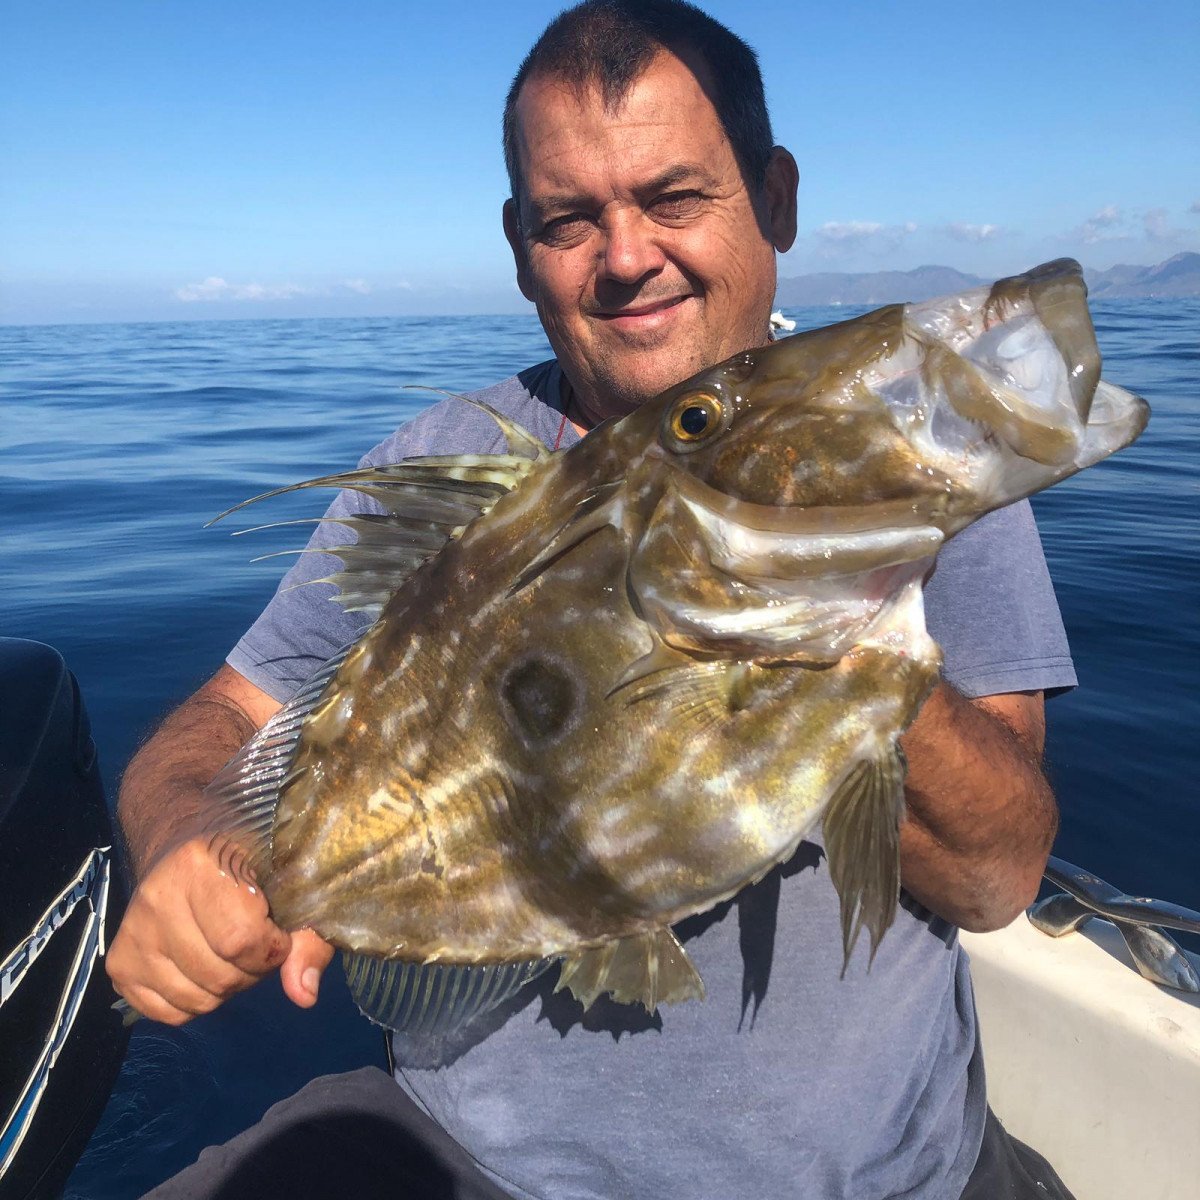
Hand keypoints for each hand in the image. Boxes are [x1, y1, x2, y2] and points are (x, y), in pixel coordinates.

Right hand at [107, 836, 333, 1024]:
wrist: (186, 840)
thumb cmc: (249, 858)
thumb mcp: (289, 881)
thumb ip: (307, 938)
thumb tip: (304, 997)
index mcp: (199, 865)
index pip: (241, 940)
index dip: (273, 950)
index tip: (279, 933)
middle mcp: (156, 898)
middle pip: (219, 977)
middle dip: (252, 972)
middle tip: (257, 944)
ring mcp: (131, 933)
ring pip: (195, 1000)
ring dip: (226, 989)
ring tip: (231, 953)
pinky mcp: (118, 963)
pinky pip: (168, 1013)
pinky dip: (196, 1002)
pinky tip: (204, 966)